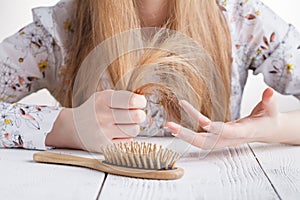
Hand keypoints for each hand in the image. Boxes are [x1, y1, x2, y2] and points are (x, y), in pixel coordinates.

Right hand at [46, 90, 146, 151]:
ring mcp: (104, 133)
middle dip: (140, 115)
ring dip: (133, 127)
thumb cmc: (94, 110)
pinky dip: (126, 137)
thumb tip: (143, 101)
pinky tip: (118, 133)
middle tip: (137, 114)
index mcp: (103, 100)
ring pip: (134, 130)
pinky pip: (128, 142)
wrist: (73, 127)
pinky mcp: (105, 147)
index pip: (130, 100)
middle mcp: (103, 116)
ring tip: (125, 124)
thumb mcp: (104, 97)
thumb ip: (123, 97)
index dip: (140, 101)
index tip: (140, 102)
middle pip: (136, 116)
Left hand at [165, 88, 281, 148]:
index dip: (215, 128)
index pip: (227, 131)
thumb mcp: (272, 109)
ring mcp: (222, 140)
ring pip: (199, 142)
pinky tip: (175, 129)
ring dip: (183, 135)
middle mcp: (229, 138)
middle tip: (170, 126)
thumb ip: (269, 101)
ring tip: (168, 125)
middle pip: (205, 141)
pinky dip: (186, 135)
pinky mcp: (217, 138)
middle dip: (187, 135)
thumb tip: (269, 90)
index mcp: (243, 132)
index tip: (202, 122)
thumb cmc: (268, 119)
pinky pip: (200, 139)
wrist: (267, 131)